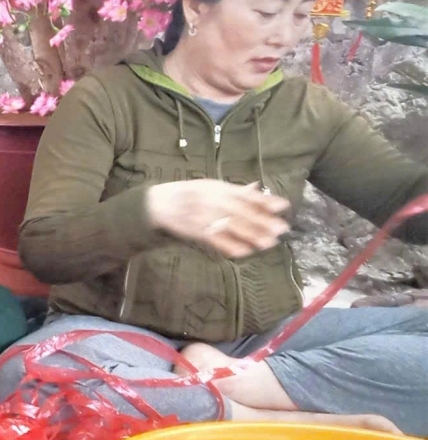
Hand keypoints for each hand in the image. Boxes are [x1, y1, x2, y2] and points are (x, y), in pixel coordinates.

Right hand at [146, 180, 289, 257]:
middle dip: (262, 220)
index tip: (283, 206)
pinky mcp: (194, 231)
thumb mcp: (210, 187)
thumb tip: (258, 188)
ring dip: (251, 235)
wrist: (157, 204)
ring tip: (268, 242)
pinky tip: (244, 251)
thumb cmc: (187, 195)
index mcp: (217, 188)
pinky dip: (229, 246)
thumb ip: (234, 191)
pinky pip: (214, 240)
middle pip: (241, 211)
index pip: (245, 195)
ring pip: (230, 226)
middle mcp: (211, 200)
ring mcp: (202, 216)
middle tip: (281, 229)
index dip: (265, 201)